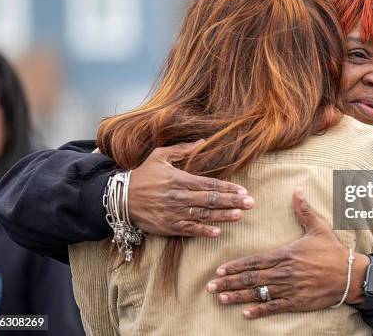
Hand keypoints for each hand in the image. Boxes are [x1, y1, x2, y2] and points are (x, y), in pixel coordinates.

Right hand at [127, 140, 253, 236]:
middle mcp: (179, 197)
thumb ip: (182, 149)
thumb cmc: (143, 175)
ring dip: (223, 216)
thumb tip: (202, 141)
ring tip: (240, 215)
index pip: (209, 184)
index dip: (228, 187)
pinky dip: (203, 231)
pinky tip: (218, 232)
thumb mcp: (159, 156)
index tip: (243, 190)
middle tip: (251, 203)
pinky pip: (189, 230)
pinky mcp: (168, 226)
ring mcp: (174, 213)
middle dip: (232, 201)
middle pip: (211, 199)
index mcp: (179, 179)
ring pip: (203, 215)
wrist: (121, 198)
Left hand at [206, 188, 369, 318]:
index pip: (255, 260)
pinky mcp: (297, 302)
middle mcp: (284, 272)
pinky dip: (259, 310)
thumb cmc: (333, 251)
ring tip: (221, 298)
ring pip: (259, 293)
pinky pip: (274, 307)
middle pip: (251, 278)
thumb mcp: (318, 227)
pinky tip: (245, 313)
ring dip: (238, 296)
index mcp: (285, 254)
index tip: (220, 269)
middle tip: (212, 286)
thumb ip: (303, 210)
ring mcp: (290, 288)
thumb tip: (297, 189)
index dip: (236, 265)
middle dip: (229, 282)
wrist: (351, 275)